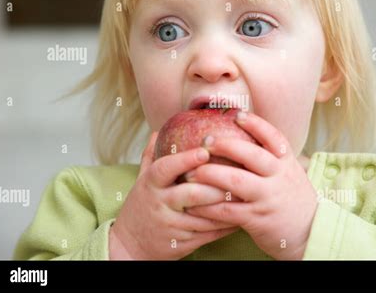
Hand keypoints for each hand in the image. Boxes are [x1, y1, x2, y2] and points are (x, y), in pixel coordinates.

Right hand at [109, 131, 238, 259]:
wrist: (130, 245)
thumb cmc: (141, 207)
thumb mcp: (141, 180)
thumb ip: (151, 156)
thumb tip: (159, 131)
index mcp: (150, 184)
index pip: (165, 168)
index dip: (184, 160)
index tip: (204, 150)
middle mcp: (160, 204)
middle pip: (190, 194)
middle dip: (215, 186)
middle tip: (237, 176)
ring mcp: (171, 225)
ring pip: (204, 216)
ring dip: (226, 207)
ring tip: (245, 195)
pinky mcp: (182, 243)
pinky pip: (208, 234)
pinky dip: (226, 226)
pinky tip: (240, 216)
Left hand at [185, 111, 318, 259]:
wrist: (310, 233)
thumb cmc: (292, 199)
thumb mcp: (290, 174)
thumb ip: (272, 159)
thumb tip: (244, 138)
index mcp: (286, 163)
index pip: (273, 138)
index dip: (255, 124)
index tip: (237, 114)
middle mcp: (279, 177)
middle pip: (251, 155)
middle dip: (225, 145)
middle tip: (205, 142)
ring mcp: (268, 198)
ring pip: (236, 181)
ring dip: (210, 174)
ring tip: (190, 173)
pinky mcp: (257, 219)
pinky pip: (228, 210)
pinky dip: (208, 207)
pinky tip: (193, 203)